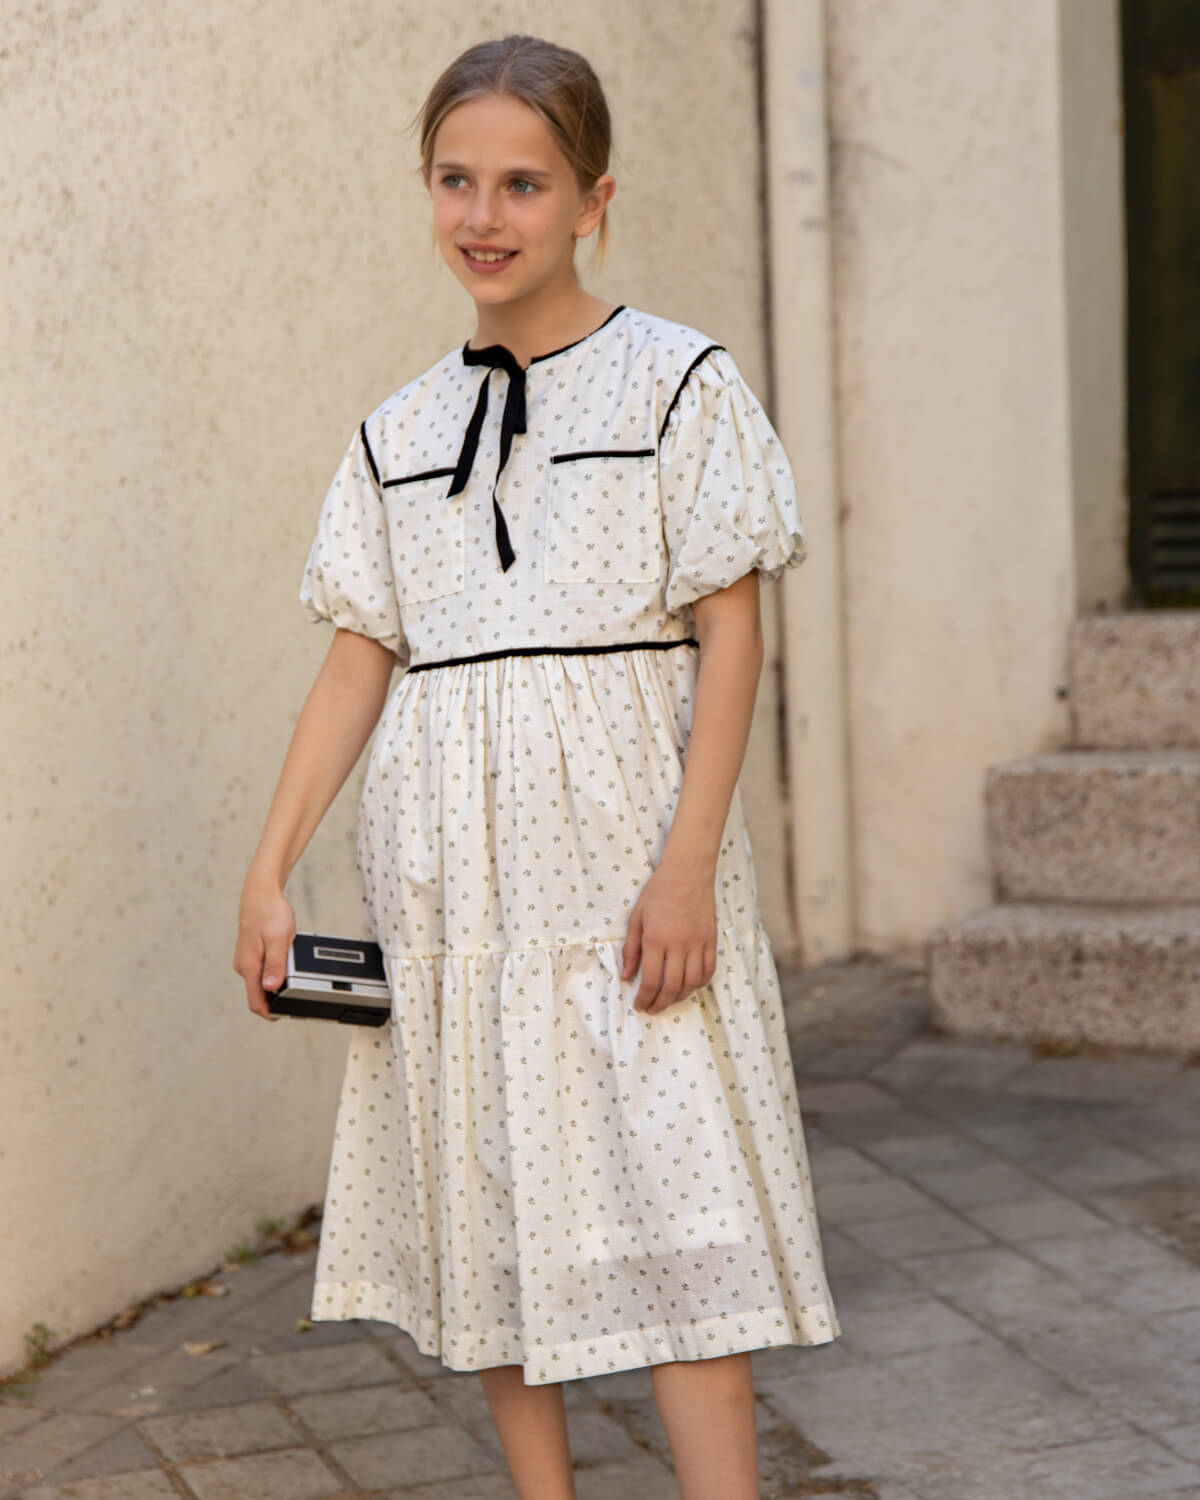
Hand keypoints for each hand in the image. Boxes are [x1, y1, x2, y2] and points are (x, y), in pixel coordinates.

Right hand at [233, 876, 296, 1021]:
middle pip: (259, 995)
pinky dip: (274, 972)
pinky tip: (285, 963)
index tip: (286, 1015)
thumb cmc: (269, 912)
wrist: (260, 893)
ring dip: (276, 984)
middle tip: (298, 993)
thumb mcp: (278, 939)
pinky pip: (262, 971)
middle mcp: (244, 966)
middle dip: (277, 998)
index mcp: (249, 966)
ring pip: (261, 982)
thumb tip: (271, 988)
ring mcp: (246, 960)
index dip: (271, 1013)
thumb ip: (275, 965)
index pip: (255, 1002)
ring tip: (293, 974)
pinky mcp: (251, 954)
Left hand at [621, 857, 717, 1014]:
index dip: (644, 998)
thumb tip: (626, 977)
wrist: (687, 872)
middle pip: (671, 987)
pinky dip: (699, 984)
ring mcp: (698, 943)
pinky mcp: (712, 940)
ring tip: (668, 1001)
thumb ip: (631, 949)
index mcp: (656, 939)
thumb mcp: (636, 918)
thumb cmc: (658, 892)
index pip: (650, 980)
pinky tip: (689, 987)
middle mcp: (679, 944)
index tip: (639, 1005)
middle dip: (660, 1003)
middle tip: (652, 1009)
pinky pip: (709, 970)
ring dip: (679, 998)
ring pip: (692, 983)